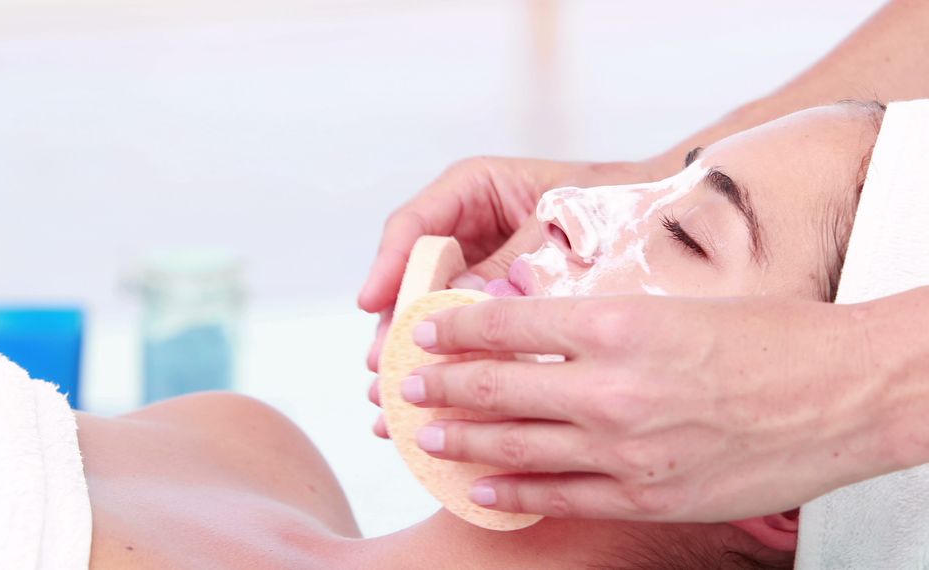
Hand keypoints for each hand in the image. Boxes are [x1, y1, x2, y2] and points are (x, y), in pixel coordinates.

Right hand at [361, 157, 664, 436]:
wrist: (660, 224)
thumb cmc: (611, 207)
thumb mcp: (557, 230)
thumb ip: (511, 264)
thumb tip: (467, 305)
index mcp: (474, 190)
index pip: (414, 225)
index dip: (388, 266)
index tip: (371, 303)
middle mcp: (465, 228)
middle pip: (411, 277)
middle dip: (394, 326)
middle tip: (381, 366)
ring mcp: (474, 266)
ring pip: (427, 311)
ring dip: (411, 353)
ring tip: (389, 397)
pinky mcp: (489, 301)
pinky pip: (459, 330)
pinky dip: (446, 363)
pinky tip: (430, 397)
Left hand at [403, 294, 897, 521]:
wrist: (846, 393)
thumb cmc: (769, 336)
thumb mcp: (672, 304)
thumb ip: (598, 321)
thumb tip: (532, 330)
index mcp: (617, 323)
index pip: (505, 322)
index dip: (453, 326)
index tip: (423, 328)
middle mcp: (611, 387)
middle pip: (496, 385)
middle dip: (439, 383)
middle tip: (403, 383)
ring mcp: (626, 449)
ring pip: (516, 443)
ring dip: (461, 437)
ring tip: (424, 431)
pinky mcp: (646, 496)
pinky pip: (559, 497)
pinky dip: (512, 491)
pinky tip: (481, 485)